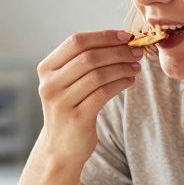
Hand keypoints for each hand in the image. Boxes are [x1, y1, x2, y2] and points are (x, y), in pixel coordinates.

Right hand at [35, 30, 142, 165]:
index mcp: (46, 69)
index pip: (76, 42)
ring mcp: (61, 102)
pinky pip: (103, 93)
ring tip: (136, 66)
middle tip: (137, 51)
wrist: (61, 148)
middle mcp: (50, 84)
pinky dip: (121, 83)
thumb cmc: (70, 109)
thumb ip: (83, 62)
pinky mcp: (77, 118)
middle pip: (89, 57)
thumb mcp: (67, 83)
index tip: (125, 36)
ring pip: (98, 75)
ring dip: (122, 67)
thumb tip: (120, 40)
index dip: (103, 36)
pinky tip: (130, 80)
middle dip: (117, 51)